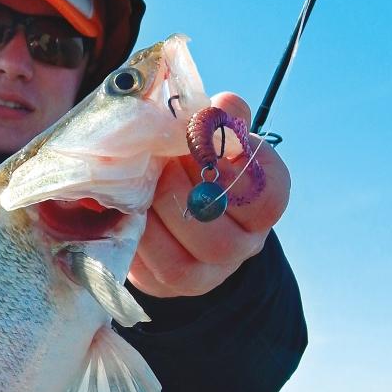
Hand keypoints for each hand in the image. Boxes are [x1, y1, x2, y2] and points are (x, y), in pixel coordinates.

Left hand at [127, 92, 290, 298]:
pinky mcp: (170, 285)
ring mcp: (210, 272)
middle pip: (220, 233)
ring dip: (154, 213)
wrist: (167, 204)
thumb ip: (220, 117)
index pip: (265, 197)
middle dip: (179, 189)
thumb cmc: (194, 160)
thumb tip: (223, 106)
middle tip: (156, 160)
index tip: (198, 138)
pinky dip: (136, 235)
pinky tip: (125, 208)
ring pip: (184, 258)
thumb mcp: (212, 132)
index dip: (228, 169)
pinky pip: (153, 268)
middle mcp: (245, 242)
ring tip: (136, 183)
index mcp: (263, 200)